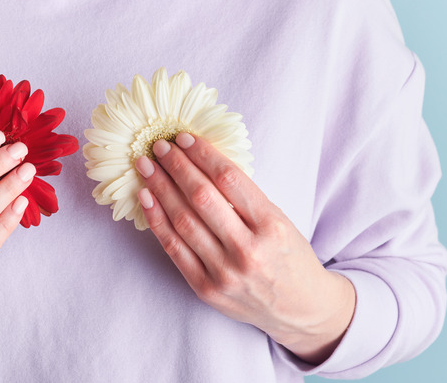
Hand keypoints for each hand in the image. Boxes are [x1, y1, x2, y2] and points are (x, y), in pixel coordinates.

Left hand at [135, 133, 354, 364]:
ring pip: (183, 221)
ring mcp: (225, 272)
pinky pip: (173, 249)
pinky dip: (156, 221)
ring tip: (146, 167)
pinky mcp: (207, 289)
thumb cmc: (288, 255)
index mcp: (271, 226)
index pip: (230, 179)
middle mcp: (248, 250)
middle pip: (201, 198)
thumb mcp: (278, 220)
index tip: (184, 138)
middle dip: (176, 167)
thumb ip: (244, 197)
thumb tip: (200, 160)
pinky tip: (146, 199)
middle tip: (159, 146)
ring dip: (159, 188)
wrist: (300, 308)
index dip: (203, 155)